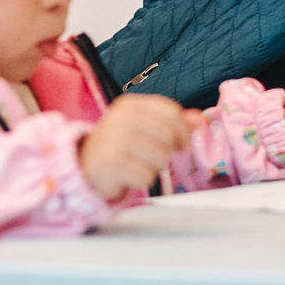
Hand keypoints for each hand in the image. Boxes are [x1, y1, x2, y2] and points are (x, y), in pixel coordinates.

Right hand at [80, 93, 203, 200]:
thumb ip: (173, 121)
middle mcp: (121, 119)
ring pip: (160, 157)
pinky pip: (146, 176)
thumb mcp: (143, 126)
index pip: (171, 111)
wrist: (84, 163)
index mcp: (130, 104)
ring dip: (155, 166)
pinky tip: (130, 174)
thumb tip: (200, 120)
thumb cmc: (119, 144)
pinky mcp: (110, 164)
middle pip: (168, 135)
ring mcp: (114, 140)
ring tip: (140, 163)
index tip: (183, 142)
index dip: (184, 130)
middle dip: (168, 150)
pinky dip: (143, 179)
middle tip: (156, 155)